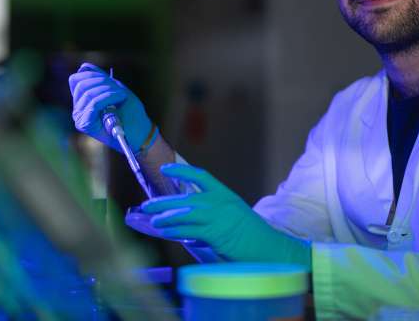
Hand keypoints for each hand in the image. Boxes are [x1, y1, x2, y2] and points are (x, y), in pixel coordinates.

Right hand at [68, 63, 152, 151]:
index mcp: (82, 100)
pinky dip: (109, 97)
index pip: (76, 79)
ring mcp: (80, 117)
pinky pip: (94, 104)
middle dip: (102, 81)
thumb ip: (100, 78)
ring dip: (108, 90)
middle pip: (81, 84)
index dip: (93, 74)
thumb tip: (84, 66)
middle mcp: (77, 109)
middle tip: (118, 89)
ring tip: (121, 96)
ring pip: (88, 93)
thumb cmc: (130, 112)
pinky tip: (120, 98)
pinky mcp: (85, 125)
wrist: (140, 133)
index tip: (110, 80)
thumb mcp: (115, 89)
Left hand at [141, 164, 310, 267]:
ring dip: (166, 217)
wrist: (271, 248)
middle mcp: (220, 202)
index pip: (200, 176)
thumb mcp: (234, 216)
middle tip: (147, 205)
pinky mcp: (216, 233)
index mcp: (225, 195)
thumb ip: (214, 213)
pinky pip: (190, 230)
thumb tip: (191, 217)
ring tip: (152, 221)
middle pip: (186, 197)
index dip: (181, 172)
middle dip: (165, 201)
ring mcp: (218, 217)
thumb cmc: (253, 236)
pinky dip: (175, 230)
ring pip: (185, 213)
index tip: (165, 169)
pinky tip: (165, 232)